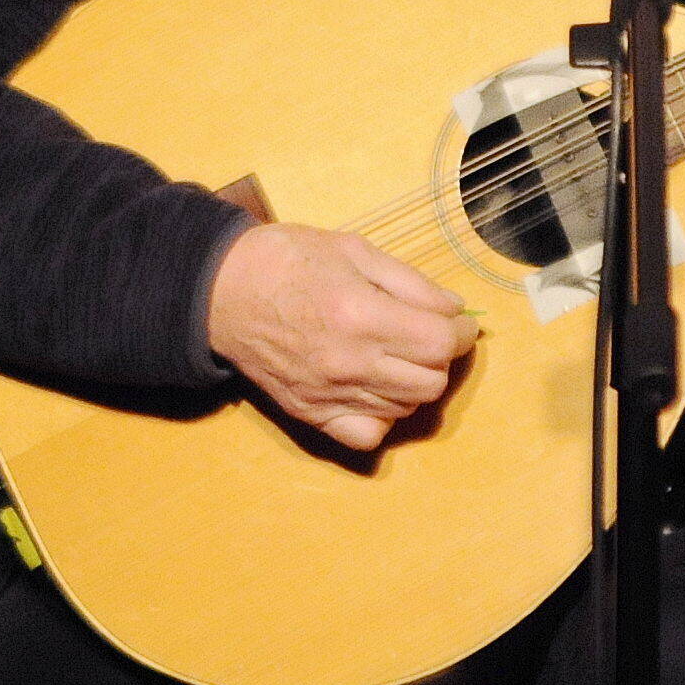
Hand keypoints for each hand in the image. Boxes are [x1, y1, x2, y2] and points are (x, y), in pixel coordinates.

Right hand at [207, 223, 479, 451]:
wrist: (222, 291)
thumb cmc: (286, 260)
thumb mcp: (353, 249)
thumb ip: (410, 282)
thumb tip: (453, 309)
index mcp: (361, 316)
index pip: (439, 343)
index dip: (462, 332)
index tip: (458, 322)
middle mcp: (348, 363)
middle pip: (430, 382)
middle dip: (441, 358)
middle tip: (429, 336)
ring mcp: (328, 395)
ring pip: (405, 409)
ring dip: (415, 384)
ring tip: (400, 356)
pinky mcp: (311, 414)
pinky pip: (368, 435)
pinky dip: (383, 417)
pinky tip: (376, 389)